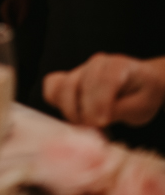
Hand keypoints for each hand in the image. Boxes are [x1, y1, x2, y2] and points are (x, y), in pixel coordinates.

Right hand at [44, 54, 164, 128]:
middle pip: (78, 84)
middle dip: (84, 112)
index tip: (101, 123)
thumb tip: (96, 118)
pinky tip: (74, 116)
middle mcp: (97, 63)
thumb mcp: (141, 107)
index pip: (104, 79)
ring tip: (86, 127)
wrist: (139, 83)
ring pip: (62, 86)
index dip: (100, 102)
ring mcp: (81, 68)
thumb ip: (119, 110)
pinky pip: (52, 85)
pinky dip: (57, 102)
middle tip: (96, 132)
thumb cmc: (142, 95)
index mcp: (119, 65)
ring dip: (70, 111)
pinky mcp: (69, 77)